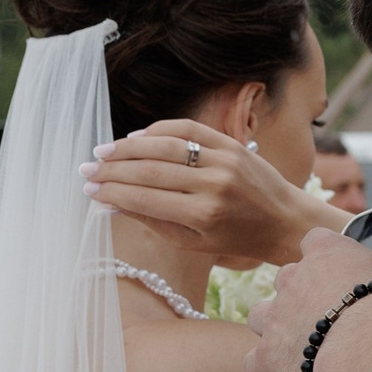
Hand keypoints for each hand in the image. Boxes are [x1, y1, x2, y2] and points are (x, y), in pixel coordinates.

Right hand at [83, 118, 345, 265]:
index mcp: (203, 215)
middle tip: (86, 170)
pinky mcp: (232, 144)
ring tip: (103, 153)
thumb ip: (152, 221)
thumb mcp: (193, 242)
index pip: (145, 199)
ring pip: (166, 145)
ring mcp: (225, 160)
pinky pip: (189, 129)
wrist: (285, 220)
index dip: (112, 193)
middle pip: (150, 170)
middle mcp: (214, 184)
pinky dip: (159, 130)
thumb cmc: (236, 238)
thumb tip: (111, 204)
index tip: (88, 191)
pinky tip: (137, 138)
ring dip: (129, 147)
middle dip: (112, 170)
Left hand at [242, 228, 371, 371]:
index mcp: (324, 253)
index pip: (315, 241)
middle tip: (325, 313)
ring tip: (296, 342)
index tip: (337, 268)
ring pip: (259, 316)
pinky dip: (264, 370)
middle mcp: (292, 280)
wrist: (368, 344)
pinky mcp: (268, 355)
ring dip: (274, 327)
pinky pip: (253, 362)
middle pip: (285, 279)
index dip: (324, 254)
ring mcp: (275, 318)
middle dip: (300, 295)